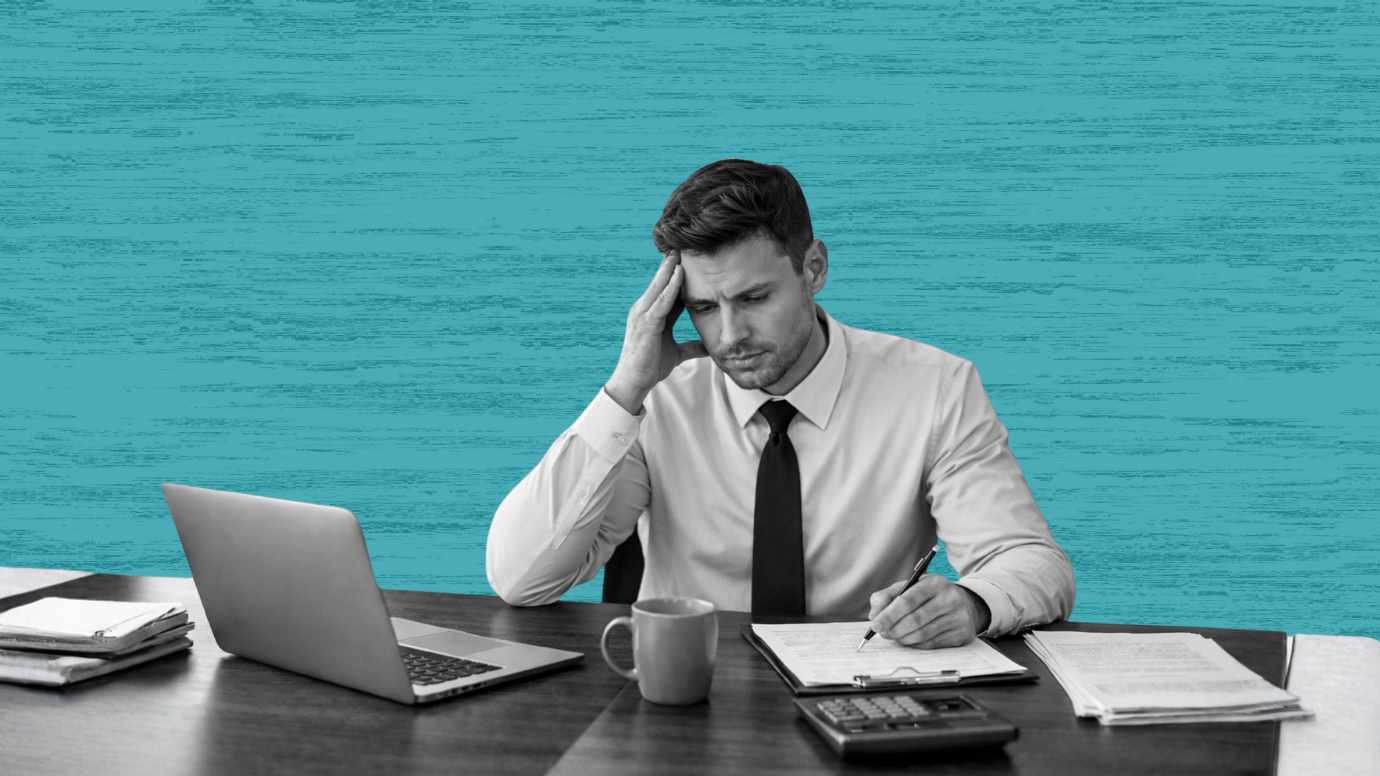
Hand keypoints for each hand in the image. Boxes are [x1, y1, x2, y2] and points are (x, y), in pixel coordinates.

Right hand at [604, 251, 707, 413]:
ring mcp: (643, 315)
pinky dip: (671, 287)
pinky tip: (680, 274)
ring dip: (671, 268)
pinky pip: (661, 300)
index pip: (667, 289)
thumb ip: (692, 347)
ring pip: (660, 286)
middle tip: (683, 243)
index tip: (688, 257)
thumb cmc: (650, 366)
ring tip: (682, 250)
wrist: (634, 382)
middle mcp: (644, 309)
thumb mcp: (676, 353)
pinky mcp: (646, 323)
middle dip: (672, 263)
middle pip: (661, 281)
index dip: (678, 274)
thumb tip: (709, 347)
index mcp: (652, 313)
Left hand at [867, 576, 990, 648]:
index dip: (889, 614)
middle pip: (915, 619)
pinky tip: (909, 639)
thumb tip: (875, 615)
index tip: (875, 624)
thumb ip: (888, 596)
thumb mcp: (911, 587)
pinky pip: (932, 644)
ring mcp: (958, 617)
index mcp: (935, 583)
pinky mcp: (962, 634)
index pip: (908, 600)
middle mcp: (950, 598)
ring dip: (903, 638)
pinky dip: (916, 644)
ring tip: (894, 636)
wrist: (966, 604)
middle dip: (894, 629)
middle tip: (882, 633)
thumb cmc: (931, 596)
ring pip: (923, 634)